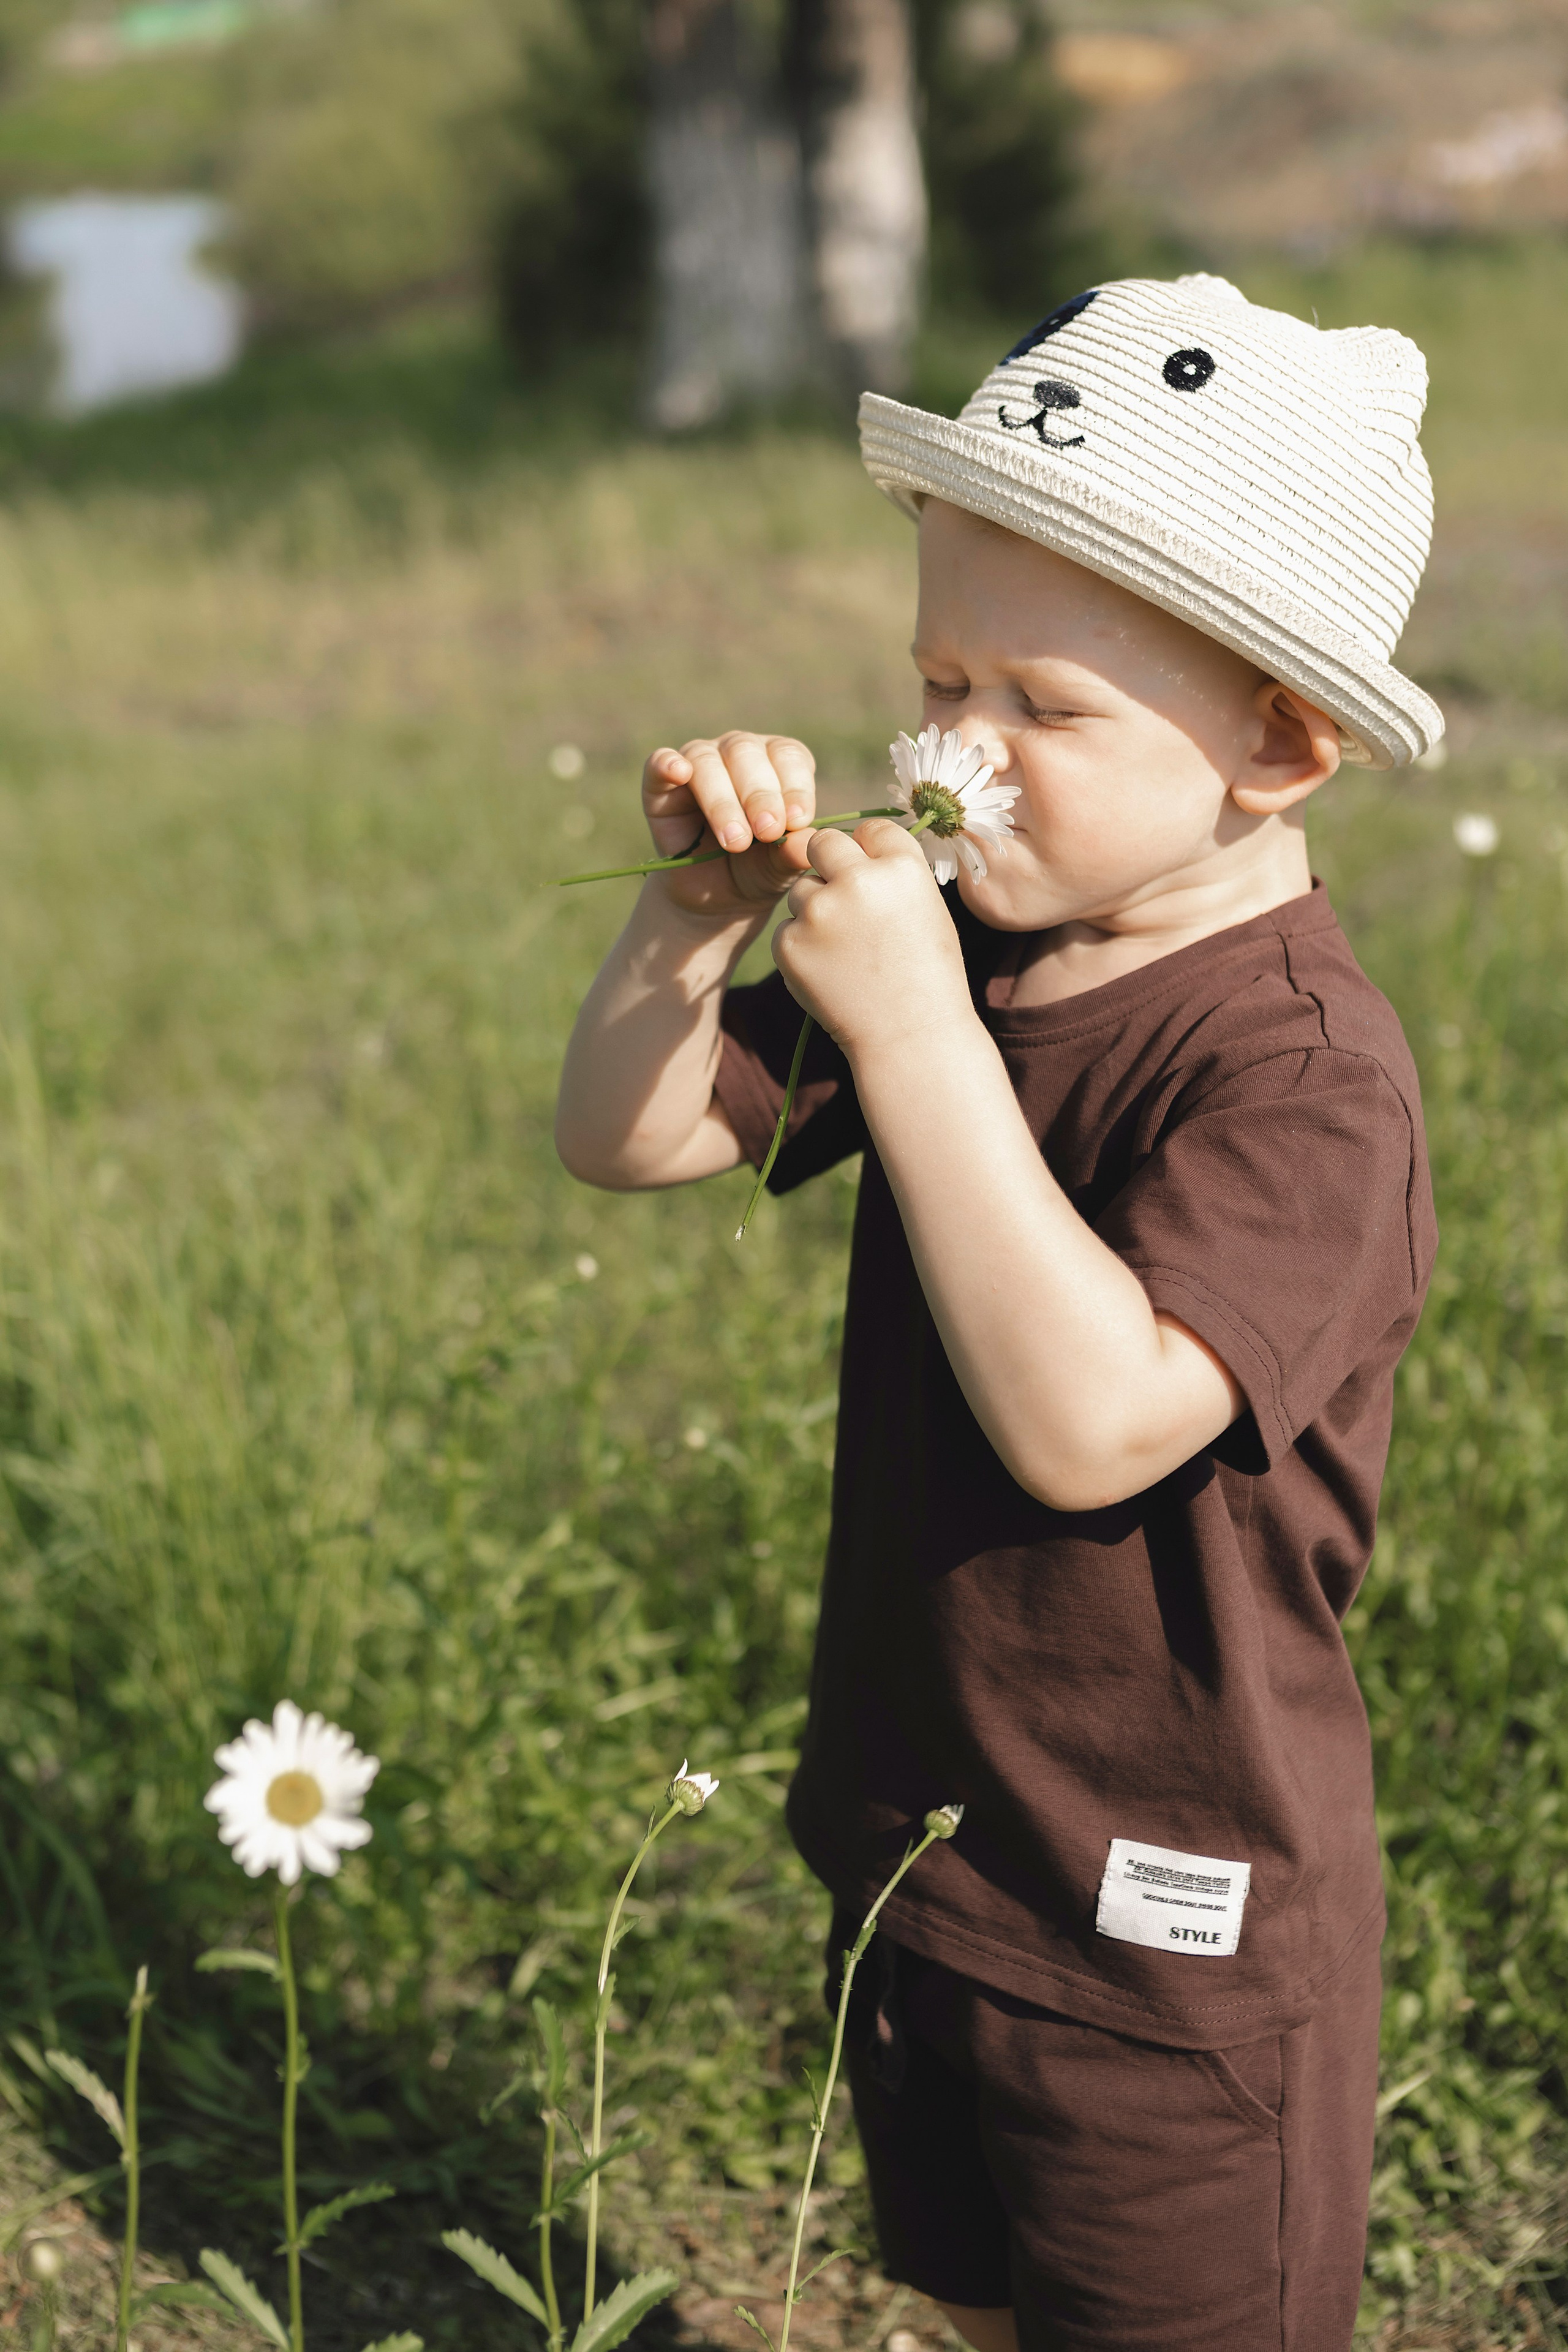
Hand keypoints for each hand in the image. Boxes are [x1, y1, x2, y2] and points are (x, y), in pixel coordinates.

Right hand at [643, 733, 818, 919]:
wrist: (715, 897)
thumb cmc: (757, 869)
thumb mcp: (780, 867)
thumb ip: (794, 853)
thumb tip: (809, 844)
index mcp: (777, 763)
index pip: (788, 757)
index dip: (794, 785)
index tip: (797, 820)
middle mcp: (738, 753)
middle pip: (747, 753)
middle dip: (759, 795)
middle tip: (767, 832)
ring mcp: (699, 763)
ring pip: (707, 763)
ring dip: (722, 801)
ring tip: (735, 840)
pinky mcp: (660, 785)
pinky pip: (659, 764)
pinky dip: (667, 765)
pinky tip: (678, 772)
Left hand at [772, 821, 974, 1057]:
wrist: (910, 1037)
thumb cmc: (928, 974)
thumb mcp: (926, 908)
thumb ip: (889, 872)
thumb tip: (851, 847)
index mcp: (901, 867)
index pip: (869, 828)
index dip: (869, 850)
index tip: (873, 874)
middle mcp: (857, 880)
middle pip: (822, 843)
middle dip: (829, 863)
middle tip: (845, 900)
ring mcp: (819, 912)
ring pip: (801, 890)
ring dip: (815, 910)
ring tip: (848, 951)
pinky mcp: (790, 944)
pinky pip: (787, 929)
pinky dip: (803, 947)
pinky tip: (832, 972)